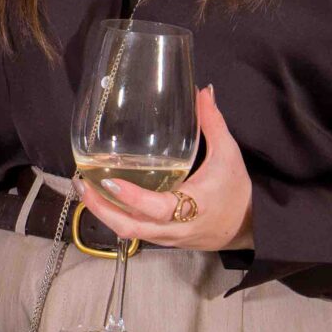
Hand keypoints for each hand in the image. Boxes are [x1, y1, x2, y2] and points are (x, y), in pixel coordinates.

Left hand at [75, 85, 254, 250]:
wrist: (249, 227)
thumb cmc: (237, 191)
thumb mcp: (229, 154)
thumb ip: (213, 123)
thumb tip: (203, 91)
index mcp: (192, 207)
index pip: (156, 208)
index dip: (131, 197)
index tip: (108, 181)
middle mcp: (175, 227)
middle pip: (130, 227)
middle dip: (101, 210)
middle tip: (81, 185)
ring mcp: (167, 237)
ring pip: (129, 232)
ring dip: (104, 214)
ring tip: (84, 189)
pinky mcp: (163, 239)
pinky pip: (135, 231)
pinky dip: (116, 216)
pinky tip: (103, 198)